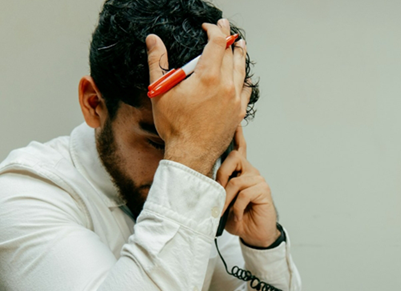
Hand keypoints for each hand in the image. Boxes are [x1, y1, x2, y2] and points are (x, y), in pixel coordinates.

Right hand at [145, 19, 251, 176]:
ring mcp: (234, 100)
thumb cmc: (175, 126)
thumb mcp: (160, 91)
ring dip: (240, 55)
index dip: (214, 30)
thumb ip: (158, 62)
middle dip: (227, 38)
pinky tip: (245, 77)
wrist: (191, 154)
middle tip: (225, 30)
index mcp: (208, 77)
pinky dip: (245, 79)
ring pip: (241, 70)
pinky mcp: (238, 112)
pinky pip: (246, 90)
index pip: (217, 43)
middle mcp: (226, 85)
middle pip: (231, 54)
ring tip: (240, 45)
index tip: (209, 27)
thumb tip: (153, 40)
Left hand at [216, 126, 279, 247]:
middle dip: (221, 175)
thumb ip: (217, 190)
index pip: (239, 150)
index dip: (237, 136)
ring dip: (226, 199)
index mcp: (241, 172)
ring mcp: (258, 180)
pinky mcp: (263, 190)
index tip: (234, 122)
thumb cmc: (238, 218)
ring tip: (225, 212)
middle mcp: (251, 172)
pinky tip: (237, 217)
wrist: (254, 235)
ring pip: (235, 181)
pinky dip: (236, 209)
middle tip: (216, 192)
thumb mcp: (222, 202)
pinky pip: (243, 195)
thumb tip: (203, 185)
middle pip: (234, 159)